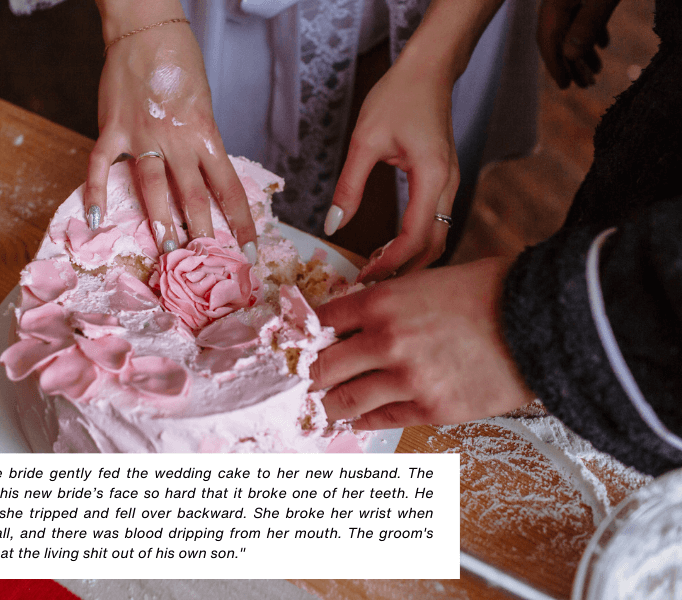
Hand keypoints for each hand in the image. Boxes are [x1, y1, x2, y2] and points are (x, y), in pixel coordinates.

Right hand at [85, 9, 256, 256]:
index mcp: (206, 134)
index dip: (241, 222)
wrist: (147, 30)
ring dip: (159, 221)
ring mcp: (142, 135)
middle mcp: (177, 140)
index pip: (229, 188)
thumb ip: (200, 143)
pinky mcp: (113, 128)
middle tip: (205, 264)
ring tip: (164, 250)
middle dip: (202, 233)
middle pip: (194, 196)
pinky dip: (95, 192)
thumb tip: (202, 179)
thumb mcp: (203, 106)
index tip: (249, 251)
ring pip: (153, 187)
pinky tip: (94, 218)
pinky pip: (101, 165)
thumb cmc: (180, 65)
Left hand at [310, 258, 535, 428]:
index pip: (322, 321)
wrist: (542, 323)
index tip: (300, 344)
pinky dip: (362, 419)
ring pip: (343, 401)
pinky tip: (355, 418)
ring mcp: (408, 379)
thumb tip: (354, 324)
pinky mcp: (431, 409)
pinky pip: (380, 420)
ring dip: (327, 405)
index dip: (307, 334)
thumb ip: (386, 304)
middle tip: (303, 381)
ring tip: (320, 406)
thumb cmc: (488, 293)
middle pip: (322, 366)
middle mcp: (386, 341)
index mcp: (382, 302)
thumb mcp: (425, 282)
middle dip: (309, 374)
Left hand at [326, 50, 460, 281]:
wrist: (428, 70)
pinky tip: (388, 248)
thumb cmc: (397, 97)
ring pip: (439, 236)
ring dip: (411, 259)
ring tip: (376, 270)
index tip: (365, 277)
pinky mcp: (446, 182)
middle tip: (370, 284)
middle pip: (435, 244)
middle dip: (405, 269)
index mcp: (432, 176)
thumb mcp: (365, 140)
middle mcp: (449, 185)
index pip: (415, 235)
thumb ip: (349, 186)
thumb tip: (333, 226)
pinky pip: (436, 223)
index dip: (391, 262)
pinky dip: (415, 242)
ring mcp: (451, 184)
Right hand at [537, 0, 620, 88]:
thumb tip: (569, 56)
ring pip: (570, 28)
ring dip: (584, 51)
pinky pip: (581, 16)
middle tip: (585, 85)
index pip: (548, 39)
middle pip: (557, 37)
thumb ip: (587, 23)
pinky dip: (590, 33)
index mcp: (555, 2)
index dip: (555, 65)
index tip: (565, 86)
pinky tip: (603, 44)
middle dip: (570, 62)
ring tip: (598, 69)